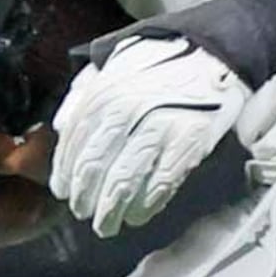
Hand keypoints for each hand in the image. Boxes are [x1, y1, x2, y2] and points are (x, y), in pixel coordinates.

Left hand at [48, 30, 247, 238]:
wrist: (214, 51)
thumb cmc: (160, 61)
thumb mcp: (113, 64)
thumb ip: (83, 93)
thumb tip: (60, 126)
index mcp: (103, 92)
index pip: (73, 144)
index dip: (65, 174)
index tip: (64, 192)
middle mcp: (126, 110)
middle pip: (94, 168)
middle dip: (85, 198)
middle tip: (84, 214)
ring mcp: (159, 127)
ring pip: (124, 182)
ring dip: (111, 211)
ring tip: (108, 225)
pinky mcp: (189, 142)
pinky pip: (161, 183)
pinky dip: (147, 205)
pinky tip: (139, 214)